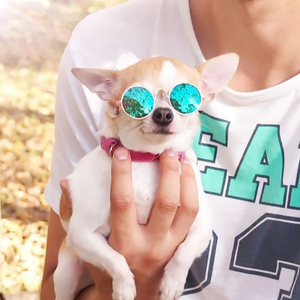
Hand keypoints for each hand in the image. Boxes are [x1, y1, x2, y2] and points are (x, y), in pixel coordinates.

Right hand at [60, 147, 198, 299]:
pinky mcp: (183, 246)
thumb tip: (66, 183)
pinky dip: (194, 192)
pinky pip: (195, 216)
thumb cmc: (108, 269)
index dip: (121, 173)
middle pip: (165, 202)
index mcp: (123, 242)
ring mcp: (171, 246)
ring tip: (184, 157)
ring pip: (187, 208)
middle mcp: (151, 244)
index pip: (122, 201)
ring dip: (187, 179)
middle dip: (167, 171)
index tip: (121, 151)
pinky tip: (191, 175)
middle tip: (165, 149)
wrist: (137, 298)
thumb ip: (76, 213)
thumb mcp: (88, 246)